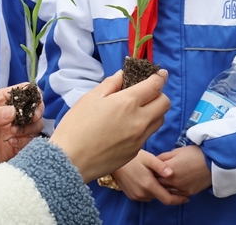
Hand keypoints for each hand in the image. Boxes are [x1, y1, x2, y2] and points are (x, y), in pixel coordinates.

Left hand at [0, 84, 43, 175]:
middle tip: (28, 120)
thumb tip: (14, 112)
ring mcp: (12, 131)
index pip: (25, 92)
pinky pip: (28, 144)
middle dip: (36, 114)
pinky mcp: (12, 148)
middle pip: (35, 109)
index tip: (33, 105)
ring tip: (14, 133)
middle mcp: (10, 115)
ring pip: (34, 126)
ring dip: (31, 129)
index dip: (33, 96)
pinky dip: (26, 143)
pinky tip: (12, 143)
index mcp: (1, 101)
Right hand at [49, 70, 169, 182]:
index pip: (155, 86)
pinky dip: (144, 127)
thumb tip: (123, 75)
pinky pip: (148, 135)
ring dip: (155, 111)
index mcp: (127, 102)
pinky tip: (128, 127)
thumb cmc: (76, 126)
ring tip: (140, 109)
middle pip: (165, 103)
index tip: (161, 73)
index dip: (160, 77)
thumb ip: (111, 84)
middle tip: (148, 93)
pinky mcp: (135, 152)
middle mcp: (139, 120)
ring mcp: (139, 138)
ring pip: (160, 120)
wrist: (70, 161)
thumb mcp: (91, 98)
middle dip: (159, 94)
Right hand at [112, 150, 188, 204]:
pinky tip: (151, 181)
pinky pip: (145, 196)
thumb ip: (161, 166)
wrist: (113, 161)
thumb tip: (172, 173)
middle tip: (176, 184)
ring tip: (162, 180)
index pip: (167, 199)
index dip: (179, 200)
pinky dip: (151, 191)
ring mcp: (136, 196)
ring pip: (153, 197)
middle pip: (161, 197)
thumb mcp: (148, 158)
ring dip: (159, 191)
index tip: (187, 197)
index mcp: (148, 185)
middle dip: (169, 192)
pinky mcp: (131, 195)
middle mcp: (142, 194)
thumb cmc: (132, 157)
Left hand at [157, 145, 211, 196]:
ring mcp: (181, 189)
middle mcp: (172, 182)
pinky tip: (176, 185)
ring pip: (167, 191)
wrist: (213, 161)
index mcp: (167, 169)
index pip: (153, 174)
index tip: (152, 170)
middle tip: (158, 176)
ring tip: (167, 181)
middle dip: (157, 180)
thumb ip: (163, 157)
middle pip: (158, 184)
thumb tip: (155, 162)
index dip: (152, 172)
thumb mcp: (177, 151)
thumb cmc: (194, 153)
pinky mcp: (189, 193)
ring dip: (165, 187)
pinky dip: (174, 191)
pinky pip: (177, 195)